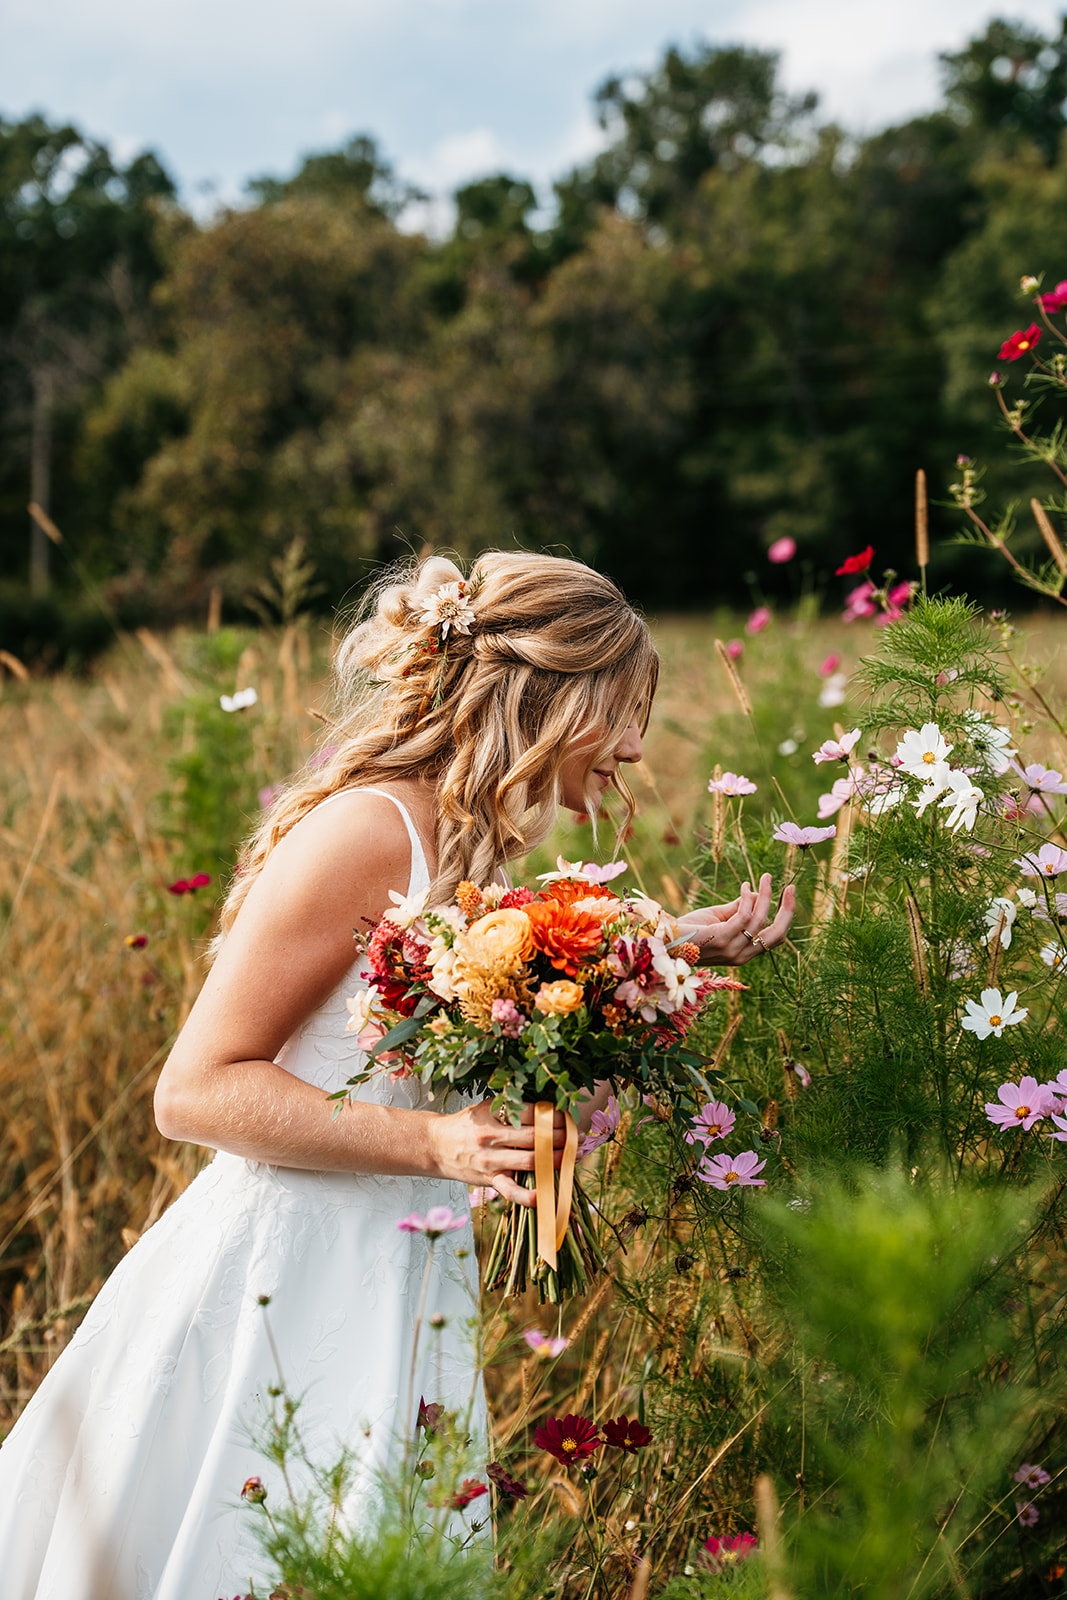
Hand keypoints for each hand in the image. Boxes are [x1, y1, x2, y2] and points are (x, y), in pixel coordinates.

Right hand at [430, 1099, 566, 1206]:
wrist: (435, 1145)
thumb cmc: (464, 1124)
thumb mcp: (485, 1108)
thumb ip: (511, 1108)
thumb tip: (546, 1108)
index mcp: (492, 1115)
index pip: (531, 1113)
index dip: (554, 1116)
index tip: (569, 1117)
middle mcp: (492, 1137)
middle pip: (535, 1137)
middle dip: (561, 1137)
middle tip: (578, 1137)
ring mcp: (490, 1160)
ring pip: (530, 1161)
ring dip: (555, 1160)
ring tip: (572, 1157)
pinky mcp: (488, 1179)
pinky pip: (510, 1190)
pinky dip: (527, 1196)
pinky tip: (545, 1195)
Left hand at [676, 873, 794, 965]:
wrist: (666, 938)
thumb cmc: (690, 929)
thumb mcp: (719, 917)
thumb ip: (739, 908)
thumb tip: (758, 894)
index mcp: (744, 953)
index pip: (775, 938)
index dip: (786, 916)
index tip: (789, 894)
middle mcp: (742, 955)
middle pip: (777, 934)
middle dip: (787, 909)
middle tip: (791, 887)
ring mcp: (733, 949)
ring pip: (760, 920)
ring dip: (765, 895)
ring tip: (765, 877)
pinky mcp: (722, 938)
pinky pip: (744, 915)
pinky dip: (748, 898)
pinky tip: (744, 886)